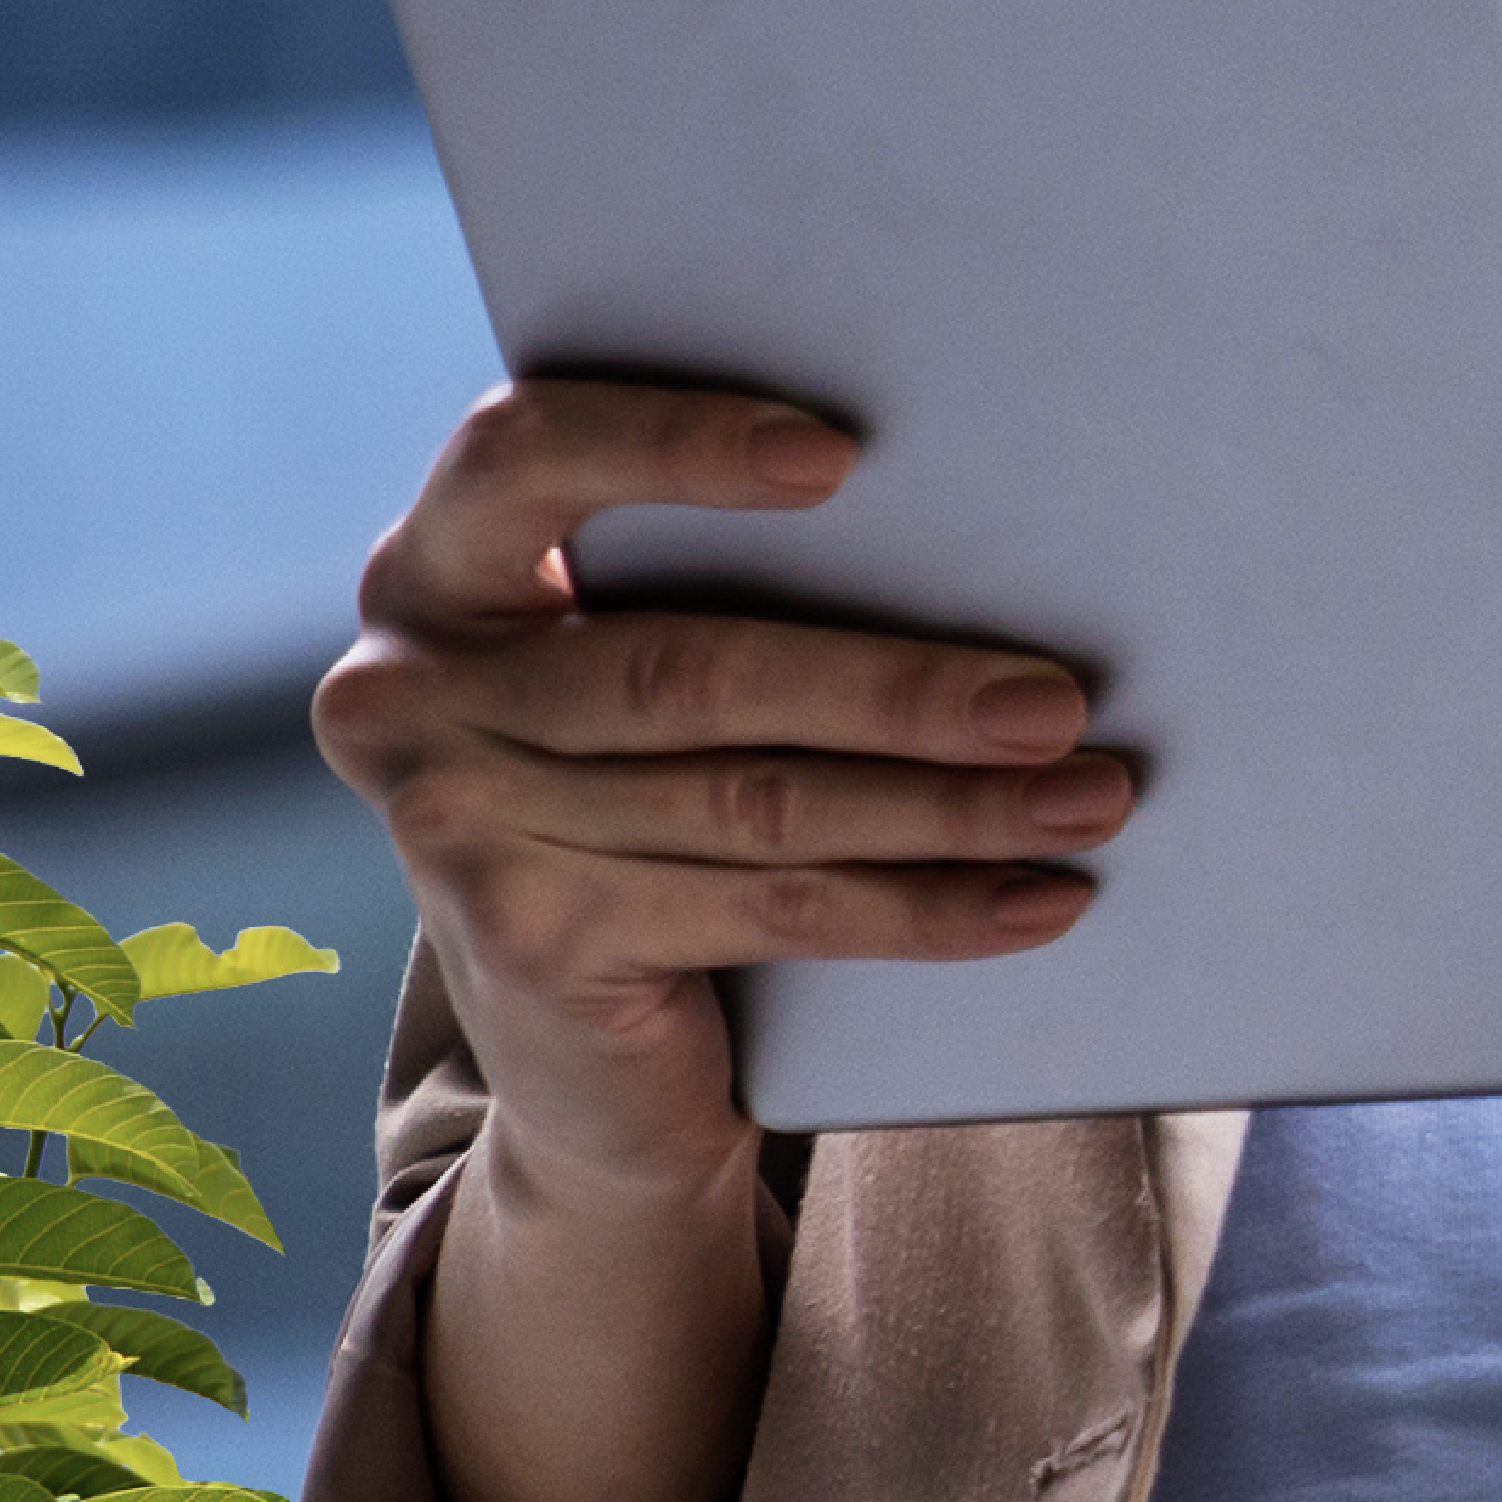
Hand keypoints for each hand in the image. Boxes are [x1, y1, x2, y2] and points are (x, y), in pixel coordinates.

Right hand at [315, 378, 1132, 1200]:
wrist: (584, 1058)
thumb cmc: (649, 783)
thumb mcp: (642, 662)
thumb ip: (721, 579)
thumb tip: (972, 525)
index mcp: (438, 565)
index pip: (527, 454)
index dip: (673, 444)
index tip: (837, 458)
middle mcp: (410, 689)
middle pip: (691, 667)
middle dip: (900, 685)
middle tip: (1060, 702)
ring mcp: (456, 827)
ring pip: (758, 800)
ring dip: (951, 805)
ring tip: (1090, 796)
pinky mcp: (529, 943)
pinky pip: (775, 907)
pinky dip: (927, 906)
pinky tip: (1037, 898)